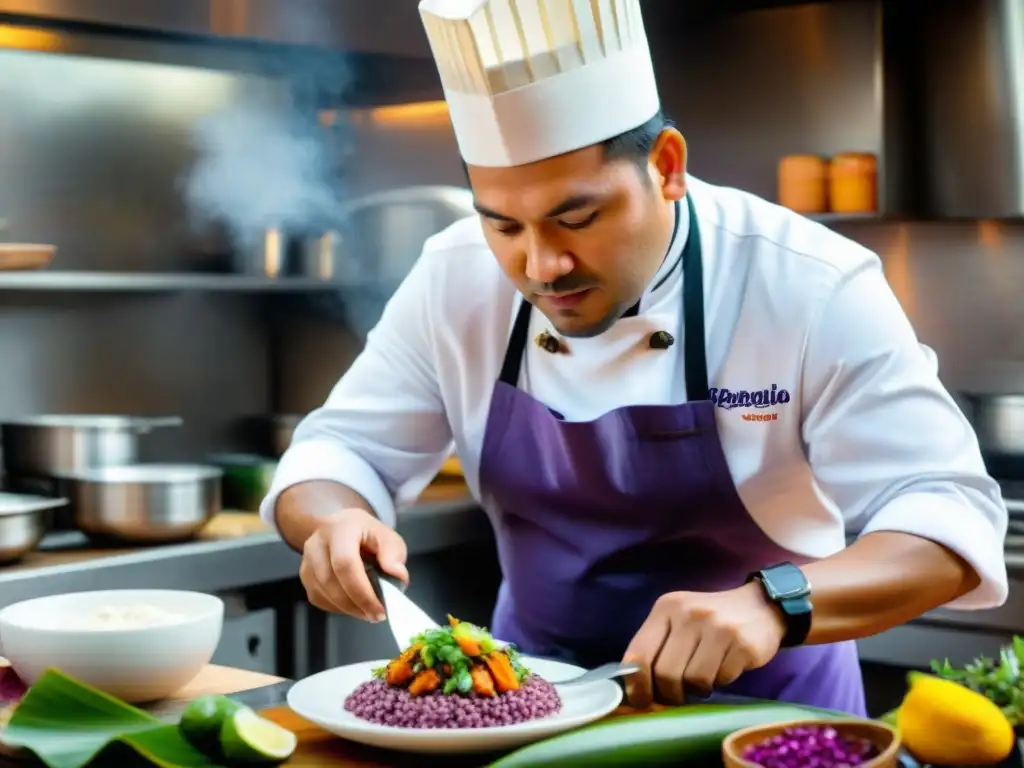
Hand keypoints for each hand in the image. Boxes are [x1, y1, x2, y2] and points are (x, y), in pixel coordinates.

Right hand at [299, 507, 408, 622]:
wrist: (342, 528)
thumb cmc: (367, 534)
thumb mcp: (387, 536)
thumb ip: (394, 554)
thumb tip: (396, 575)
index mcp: (341, 528)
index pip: (345, 563)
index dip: (362, 591)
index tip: (380, 609)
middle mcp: (317, 542)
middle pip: (330, 580)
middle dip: (356, 604)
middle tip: (376, 615)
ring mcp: (306, 559)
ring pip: (323, 593)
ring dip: (348, 608)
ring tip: (368, 611)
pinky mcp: (304, 575)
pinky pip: (319, 598)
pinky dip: (338, 607)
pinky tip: (354, 605)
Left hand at [622, 582, 786, 706]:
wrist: (761, 605)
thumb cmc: (710, 620)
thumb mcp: (678, 620)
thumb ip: (657, 646)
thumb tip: (637, 689)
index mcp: (666, 607)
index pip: (639, 653)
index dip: (637, 684)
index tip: (641, 700)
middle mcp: (689, 613)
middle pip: (665, 673)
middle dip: (670, 693)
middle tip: (678, 694)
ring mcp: (718, 627)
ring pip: (694, 680)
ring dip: (697, 688)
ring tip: (704, 676)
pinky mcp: (743, 643)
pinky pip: (721, 679)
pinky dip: (721, 681)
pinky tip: (725, 666)